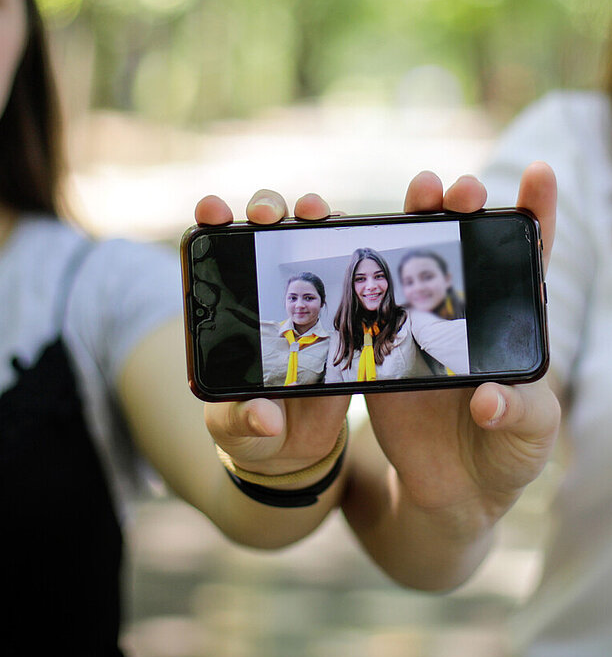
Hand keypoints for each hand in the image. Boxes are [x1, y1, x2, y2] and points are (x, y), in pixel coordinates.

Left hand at [195, 191, 348, 481]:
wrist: (295, 448)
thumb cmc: (251, 433)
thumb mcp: (236, 432)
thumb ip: (243, 423)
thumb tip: (267, 417)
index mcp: (226, 315)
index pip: (215, 258)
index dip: (212, 225)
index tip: (212, 208)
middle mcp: (262, 295)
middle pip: (262, 235)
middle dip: (266, 211)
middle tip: (268, 214)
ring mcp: (303, 299)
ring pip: (305, 241)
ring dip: (309, 216)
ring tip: (316, 211)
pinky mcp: (338, 312)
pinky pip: (344, 271)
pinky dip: (347, 244)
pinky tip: (355, 231)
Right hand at [364, 165, 559, 534]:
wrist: (449, 495)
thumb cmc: (507, 457)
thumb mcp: (531, 437)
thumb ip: (520, 415)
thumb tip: (488, 399)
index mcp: (515, 320)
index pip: (532, 255)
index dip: (538, 210)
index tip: (540, 171)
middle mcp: (469, 308)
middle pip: (467, 241)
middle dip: (465, 204)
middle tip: (459, 188)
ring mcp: (424, 320)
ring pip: (418, 254)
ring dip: (419, 217)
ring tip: (421, 192)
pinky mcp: (384, 342)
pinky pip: (373, 298)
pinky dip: (364, 266)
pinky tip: (355, 236)